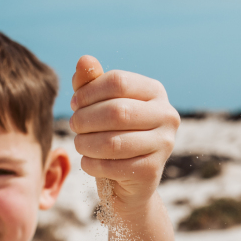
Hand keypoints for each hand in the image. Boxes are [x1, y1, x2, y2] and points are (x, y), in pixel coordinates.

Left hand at [69, 56, 178, 210]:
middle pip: (116, 111)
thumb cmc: (112, 134)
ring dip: (85, 143)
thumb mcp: (99, 106)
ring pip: (112, 142)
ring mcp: (164, 144)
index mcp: (155, 92)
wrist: (128, 180)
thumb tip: (84, 60)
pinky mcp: (152, 171)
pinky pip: (111, 166)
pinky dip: (91, 164)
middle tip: (73, 126)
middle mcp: (167, 115)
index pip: (118, 81)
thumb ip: (91, 83)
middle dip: (85, 119)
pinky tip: (89, 161)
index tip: (75, 103)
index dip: (88, 92)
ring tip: (79, 143)